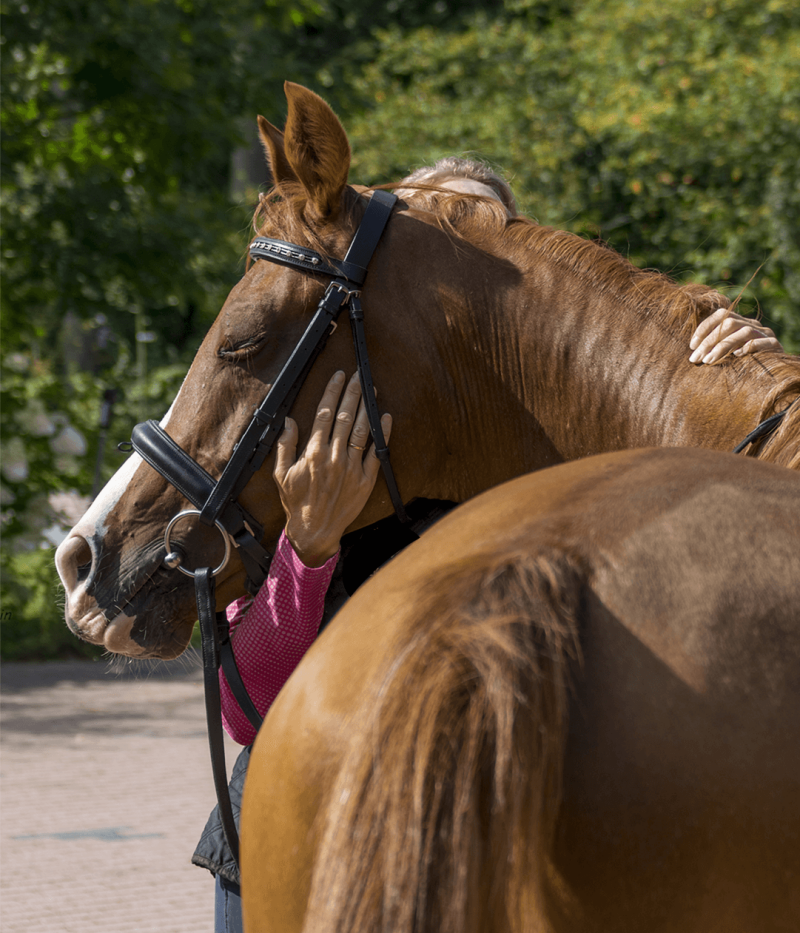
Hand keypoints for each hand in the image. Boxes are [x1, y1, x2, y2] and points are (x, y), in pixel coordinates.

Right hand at [273, 371, 391, 566]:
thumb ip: (285, 446)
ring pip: (362, 430)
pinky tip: (385, 417)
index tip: (338, 376)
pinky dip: (382, 433)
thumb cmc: (297, 502)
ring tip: (371, 389)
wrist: (316, 531)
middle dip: (353, 392)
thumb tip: (288, 421)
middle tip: (359, 374)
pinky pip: (376, 452)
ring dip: (367, 407)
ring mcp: (352, 468)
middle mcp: (334, 457)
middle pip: (346, 416)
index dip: (332, 392)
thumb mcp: (281, 474)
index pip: (325, 414)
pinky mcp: (366, 480)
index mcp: (313, 453)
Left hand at [689, 308, 782, 363]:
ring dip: (722, 346)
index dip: (704, 328)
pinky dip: (748, 348)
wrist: (773, 371)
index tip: (692, 345)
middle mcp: (753, 324)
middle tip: (695, 359)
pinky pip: (761, 343)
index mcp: (740, 322)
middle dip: (708, 342)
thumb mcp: (728, 352)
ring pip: (743, 332)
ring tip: (708, 361)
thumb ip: (715, 346)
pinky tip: (737, 357)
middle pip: (729, 324)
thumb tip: (694, 352)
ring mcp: (765, 334)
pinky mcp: (775, 345)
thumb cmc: (744, 362)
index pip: (722, 315)